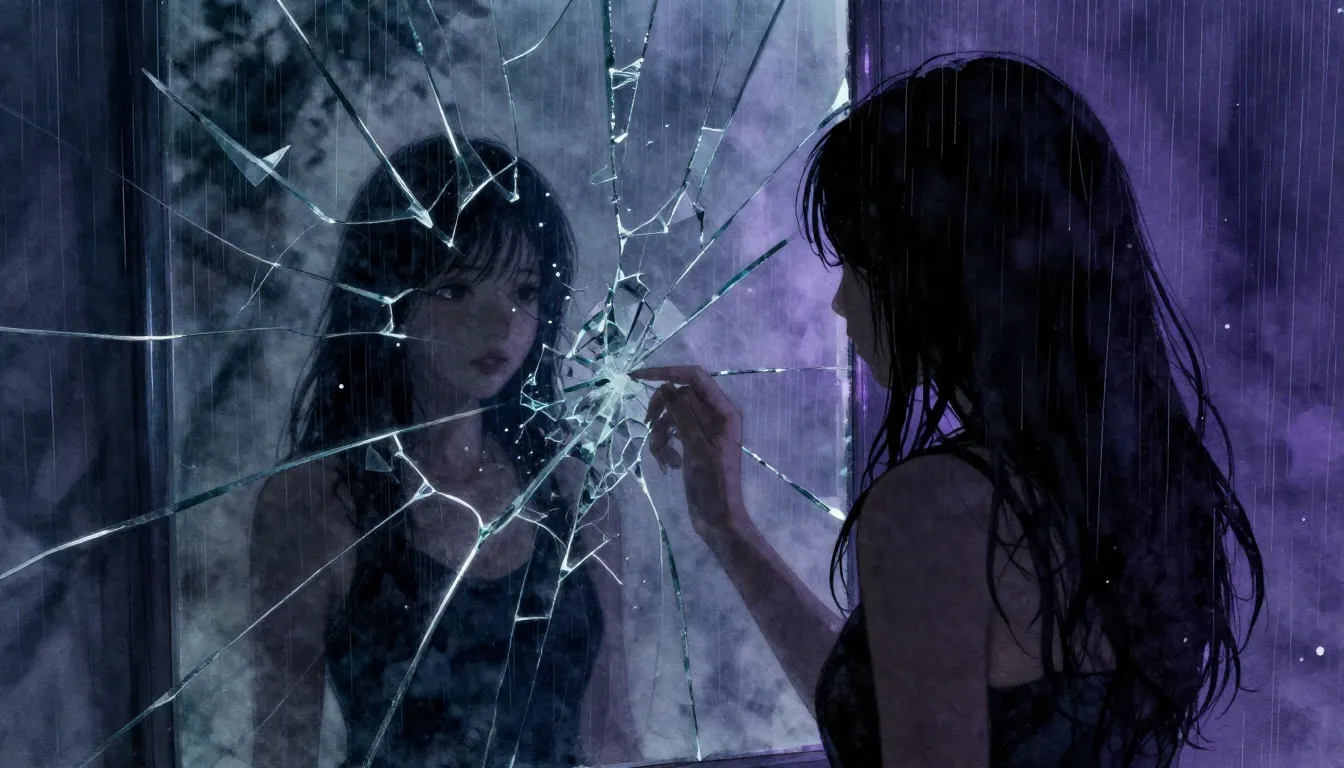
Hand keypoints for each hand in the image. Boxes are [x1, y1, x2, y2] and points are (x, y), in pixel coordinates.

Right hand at [630, 365, 751, 547]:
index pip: (695, 377)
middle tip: (649, 424)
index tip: (637, 376)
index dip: (667, 372)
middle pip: (679, 394)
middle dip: (661, 410)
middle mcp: (715, 416)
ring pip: (671, 415)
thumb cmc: (714, 485)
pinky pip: (671, 432)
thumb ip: (684, 415)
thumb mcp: (698, 448)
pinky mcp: (692, 443)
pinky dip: (664, 446)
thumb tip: (668, 387)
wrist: (717, 519)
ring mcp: (703, 430)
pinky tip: (669, 465)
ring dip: (660, 434)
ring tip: (663, 457)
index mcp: (724, 412)